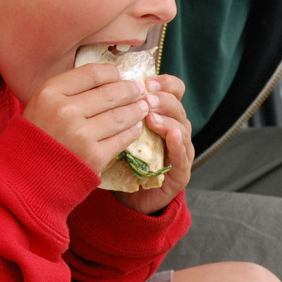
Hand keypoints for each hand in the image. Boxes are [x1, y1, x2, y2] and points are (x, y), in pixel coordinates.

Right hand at [23, 61, 149, 175]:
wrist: (25, 179)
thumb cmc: (34, 139)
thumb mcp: (40, 105)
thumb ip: (67, 91)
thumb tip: (106, 78)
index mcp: (50, 92)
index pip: (92, 74)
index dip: (112, 73)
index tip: (120, 75)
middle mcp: (65, 111)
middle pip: (110, 93)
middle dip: (130, 90)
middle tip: (139, 90)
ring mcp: (81, 135)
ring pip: (120, 115)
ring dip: (136, 110)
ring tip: (142, 107)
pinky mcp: (94, 156)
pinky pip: (121, 139)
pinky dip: (132, 131)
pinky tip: (135, 127)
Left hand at [112, 73, 193, 212]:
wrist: (130, 200)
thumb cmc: (122, 161)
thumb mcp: (117, 132)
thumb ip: (116, 112)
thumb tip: (99, 86)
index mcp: (163, 115)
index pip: (174, 90)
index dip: (164, 83)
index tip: (146, 81)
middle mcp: (176, 129)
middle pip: (177, 106)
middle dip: (162, 99)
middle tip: (145, 98)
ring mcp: (181, 151)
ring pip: (182, 128)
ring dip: (167, 120)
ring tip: (151, 117)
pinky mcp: (181, 173)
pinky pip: (183, 155)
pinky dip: (178, 144)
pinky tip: (171, 136)